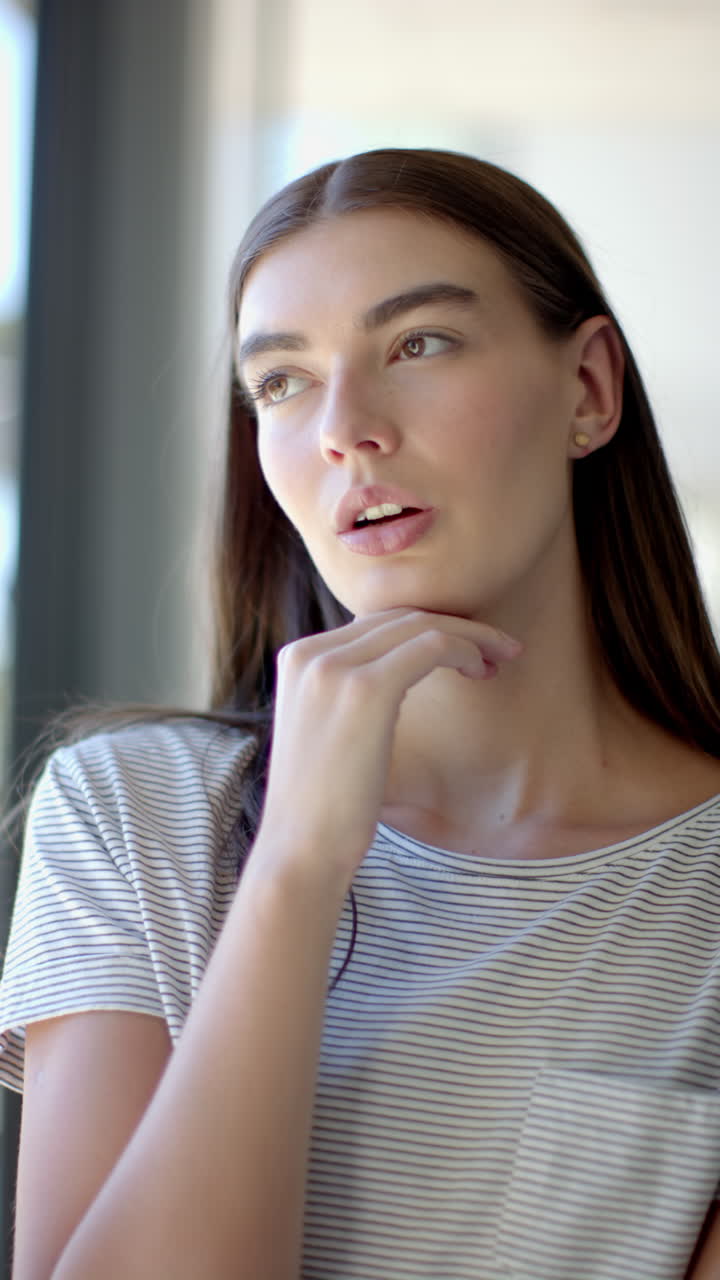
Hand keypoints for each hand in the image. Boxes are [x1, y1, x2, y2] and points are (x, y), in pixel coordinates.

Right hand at [252, 608, 522, 887]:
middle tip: (499, 649)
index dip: (426, 628)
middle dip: (455, 626)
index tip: (465, 649)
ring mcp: (335, 667)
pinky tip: (481, 670)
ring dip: (469, 636)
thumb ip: (346, 691)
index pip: (374, 623)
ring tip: (501, 659)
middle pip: (399, 617)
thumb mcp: (326, 729)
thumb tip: (396, 671)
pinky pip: (431, 647)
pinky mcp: (366, 689)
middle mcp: (311, 652)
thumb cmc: (323, 803)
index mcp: (297, 657)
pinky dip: (464, 650)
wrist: (302, 848)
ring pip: (420, 626)